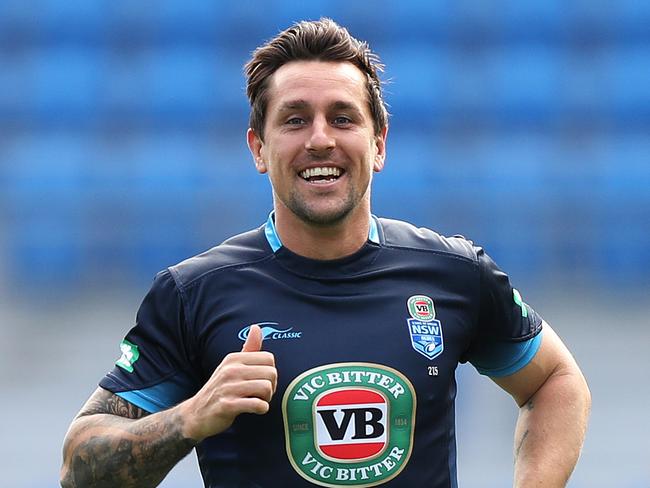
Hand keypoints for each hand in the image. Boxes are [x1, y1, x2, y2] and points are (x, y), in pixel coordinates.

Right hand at [179, 325, 276, 440]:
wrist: (196, 414)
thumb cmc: (220, 389)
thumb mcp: (231, 366)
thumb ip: (248, 348)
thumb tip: (256, 327)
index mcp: (233, 359)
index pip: (269, 358)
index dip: (270, 372)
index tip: (261, 381)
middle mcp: (230, 370)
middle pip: (271, 373)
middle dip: (271, 386)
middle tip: (261, 394)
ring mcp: (228, 387)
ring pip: (266, 388)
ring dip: (267, 398)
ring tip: (258, 401)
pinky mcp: (227, 405)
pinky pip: (257, 404)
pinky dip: (262, 408)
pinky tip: (255, 410)